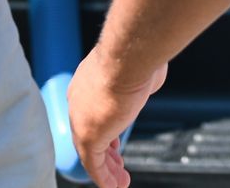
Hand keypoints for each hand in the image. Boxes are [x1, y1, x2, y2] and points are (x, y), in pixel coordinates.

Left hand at [69, 47, 166, 187]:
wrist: (128, 58)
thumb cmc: (136, 56)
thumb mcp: (138, 66)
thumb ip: (139, 76)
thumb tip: (150, 76)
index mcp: (87, 83)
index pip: (91, 113)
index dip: (105, 131)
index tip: (115, 145)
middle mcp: (79, 101)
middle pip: (89, 133)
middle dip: (106, 152)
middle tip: (117, 165)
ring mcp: (81, 119)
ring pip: (90, 151)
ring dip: (107, 169)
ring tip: (119, 182)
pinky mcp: (88, 137)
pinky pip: (93, 164)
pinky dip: (104, 178)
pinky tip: (114, 187)